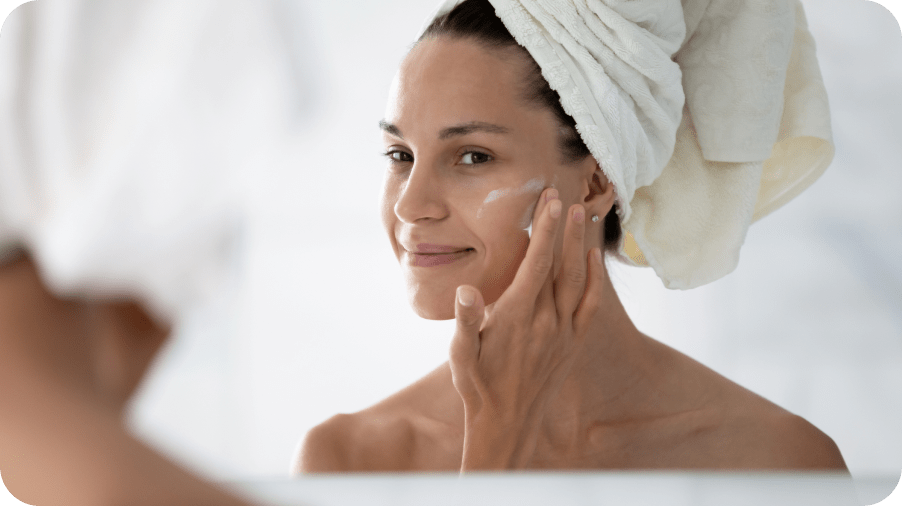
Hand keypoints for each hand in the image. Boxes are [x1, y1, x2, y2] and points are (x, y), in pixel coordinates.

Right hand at [449, 187, 605, 469]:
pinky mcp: (572, 344)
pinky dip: (594, 279)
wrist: (508, 424)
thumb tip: (466, 292)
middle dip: (564, 227)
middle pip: (560, 264)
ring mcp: (563, 332)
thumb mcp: (460, 355)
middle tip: (565, 194)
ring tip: (583, 214)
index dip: (545, 230)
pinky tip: (594, 259)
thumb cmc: (478, 386)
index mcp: (517, 317)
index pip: (536, 263)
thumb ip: (465, 321)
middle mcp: (545, 321)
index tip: (550, 201)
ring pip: (577, 279)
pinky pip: (589, 305)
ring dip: (580, 245)